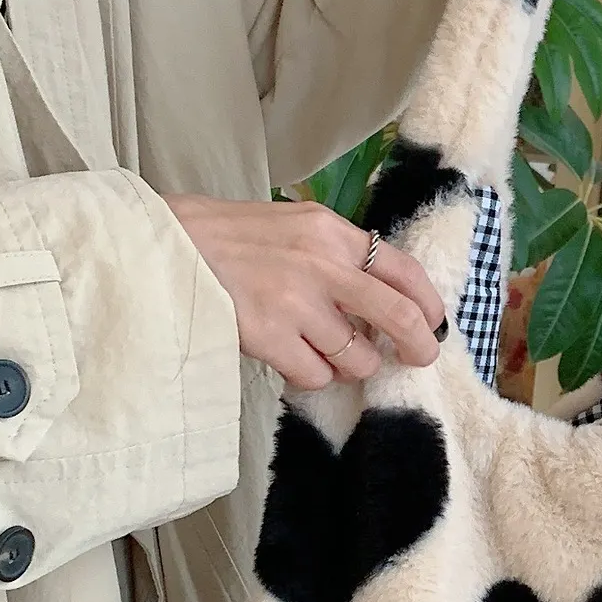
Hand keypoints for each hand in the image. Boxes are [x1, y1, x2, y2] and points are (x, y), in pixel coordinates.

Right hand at [165, 195, 446, 390]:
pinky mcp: (270, 337)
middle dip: (417, 345)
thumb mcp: (292, 226)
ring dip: (350, 364)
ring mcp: (297, 303)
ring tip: (327, 352)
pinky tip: (293, 359)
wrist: (166, 247)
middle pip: (398, 317)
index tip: (434, 323)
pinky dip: (312, 375)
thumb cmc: (228, 238)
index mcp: (332, 231)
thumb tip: (379, 299)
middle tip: (417, 358)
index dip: (429, 303)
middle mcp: (323, 265)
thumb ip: (335, 255)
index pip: (404, 269)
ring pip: (357, 357)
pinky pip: (317, 375)